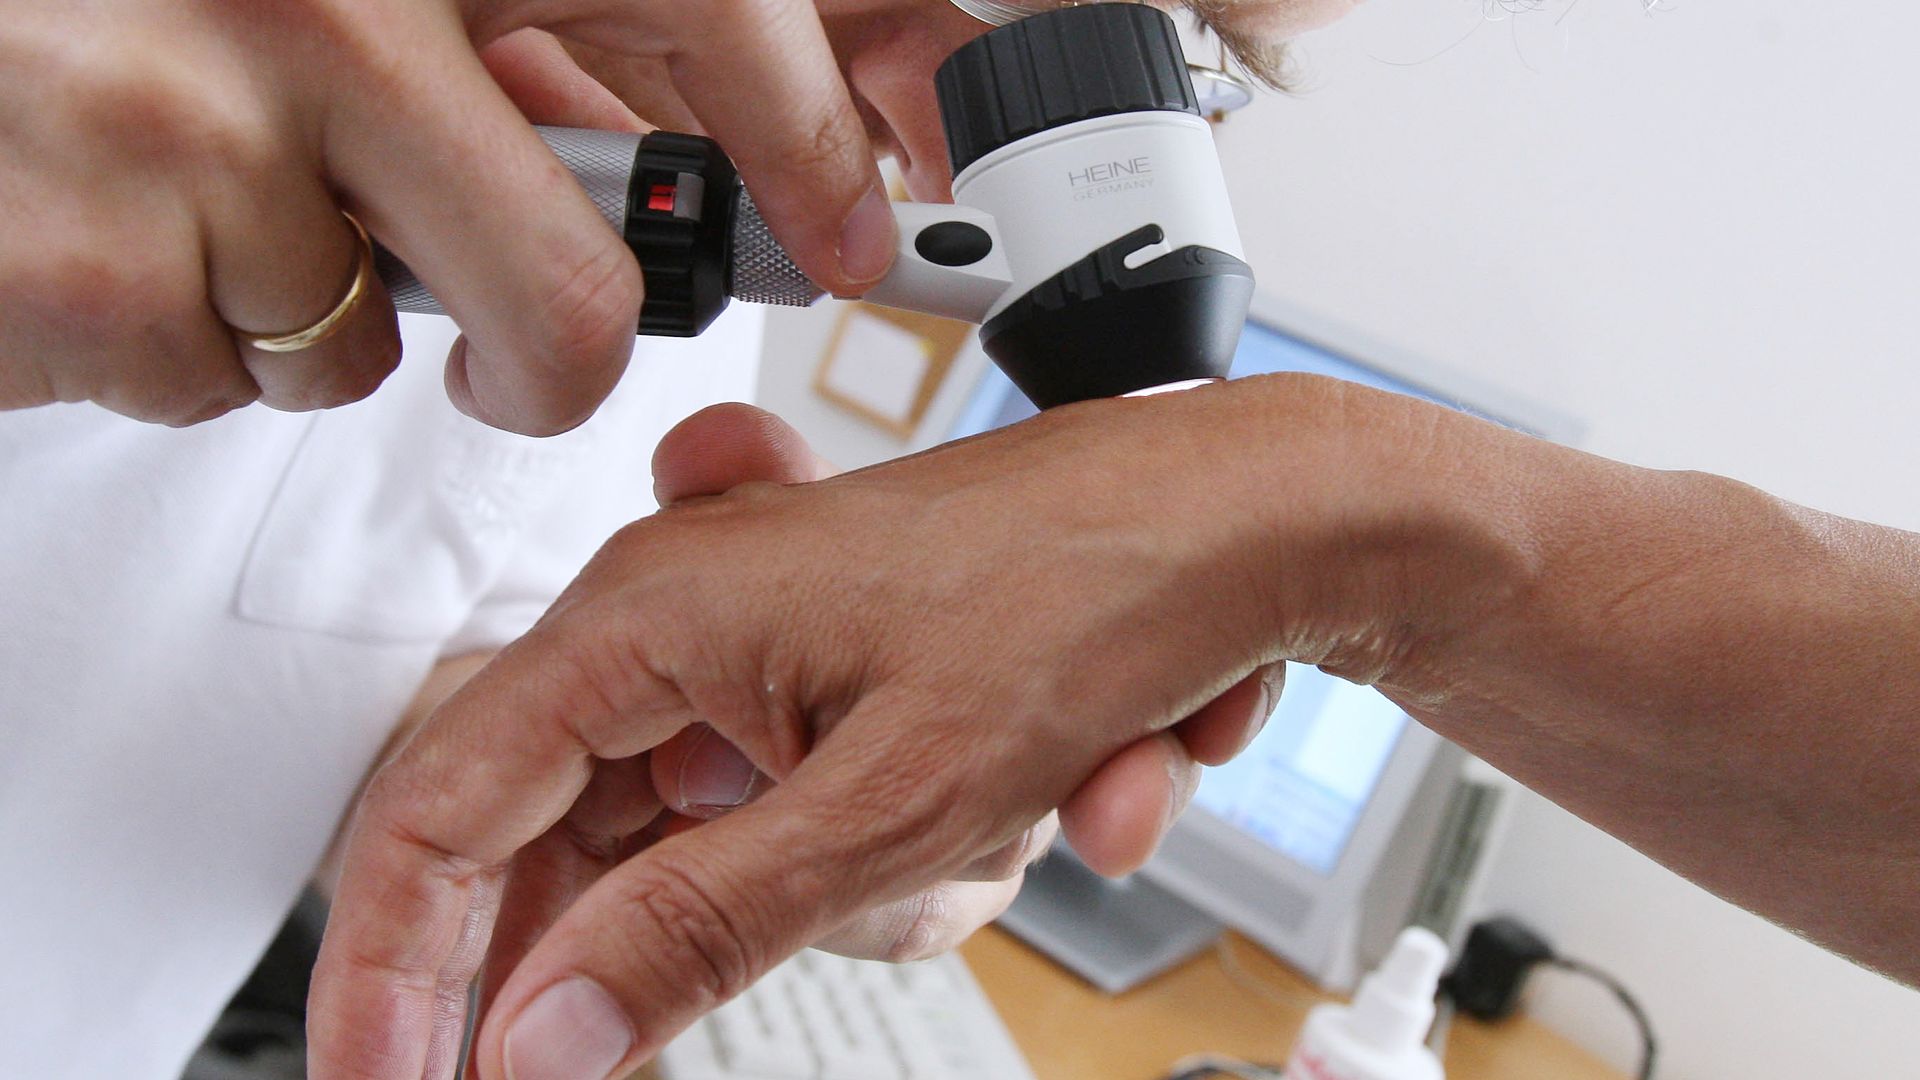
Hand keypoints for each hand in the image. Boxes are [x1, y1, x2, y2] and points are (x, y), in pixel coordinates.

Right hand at [2, 0, 899, 430]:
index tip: (846, 224)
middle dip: (563, 358)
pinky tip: (120, 238)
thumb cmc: (98, 18)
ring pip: (388, 347)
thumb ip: (476, 37)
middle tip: (529, 362)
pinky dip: (201, 346)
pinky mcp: (109, 272)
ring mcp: (203, 128)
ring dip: (315, 318)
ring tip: (201, 209)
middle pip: (574, 273)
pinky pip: (248, 381)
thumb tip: (636, 132)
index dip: (795, 125)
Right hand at [309, 385, 1354, 1079]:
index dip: (398, 971)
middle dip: (607, 958)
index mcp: (648, 615)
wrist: (1236, 520)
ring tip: (986, 838)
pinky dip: (851, 868)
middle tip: (604, 1062)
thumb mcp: (893, 798)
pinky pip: (767, 818)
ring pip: (676, 845)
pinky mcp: (813, 689)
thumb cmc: (1089, 586)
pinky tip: (1002, 821)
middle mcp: (675, 622)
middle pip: (544, 839)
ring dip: (811, 901)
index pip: (442, 811)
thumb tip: (540, 1035)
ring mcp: (747, 657)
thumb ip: (701, 925)